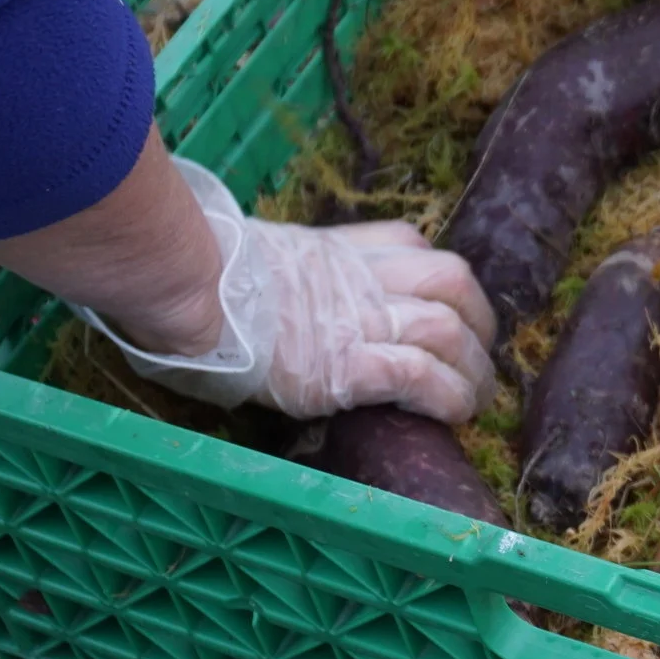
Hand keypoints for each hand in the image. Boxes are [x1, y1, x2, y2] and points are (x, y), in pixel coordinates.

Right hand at [79, 160, 497, 423]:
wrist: (181, 287)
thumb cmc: (191, 277)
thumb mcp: (247, 257)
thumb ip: (277, 274)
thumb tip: (262, 298)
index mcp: (333, 252)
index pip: (409, 243)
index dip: (436, 274)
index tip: (445, 304)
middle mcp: (359, 280)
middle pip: (450, 279)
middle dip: (478, 317)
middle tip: (478, 354)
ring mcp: (357, 321)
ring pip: (447, 328)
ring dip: (473, 365)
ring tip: (476, 398)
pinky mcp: (348, 366)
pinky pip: (419, 377)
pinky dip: (447, 395)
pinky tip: (453, 415)